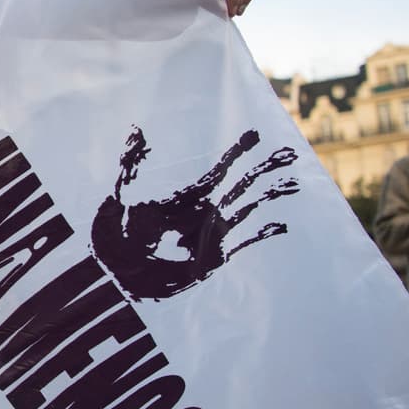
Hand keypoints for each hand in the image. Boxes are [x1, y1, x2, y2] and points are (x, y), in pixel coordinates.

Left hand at [90, 126, 298, 300]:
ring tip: (295, 183)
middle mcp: (202, 213)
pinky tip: (281, 225)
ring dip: (269, 196)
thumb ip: (130, 166)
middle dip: (263, 169)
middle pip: (239, 185)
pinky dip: (262, 234)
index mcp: (183, 197)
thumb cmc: (114, 236)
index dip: (235, 153)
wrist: (117, 276)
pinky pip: (242, 243)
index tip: (253, 134)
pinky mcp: (213, 258)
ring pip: (247, 209)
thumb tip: (136, 132)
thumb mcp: (120, 197)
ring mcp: (210, 235)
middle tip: (288, 153)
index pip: (217, 170)